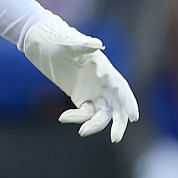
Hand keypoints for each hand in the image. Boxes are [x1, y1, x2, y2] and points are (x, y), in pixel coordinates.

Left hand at [16, 13, 140, 142]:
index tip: (134, 117)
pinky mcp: (80, 97)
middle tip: (116, 138)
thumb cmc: (60, 39)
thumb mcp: (70, 43)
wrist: (44, 43)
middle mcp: (103, 83)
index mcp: (105, 69)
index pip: (121, 89)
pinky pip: (84, 112)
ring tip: (82, 132)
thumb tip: (96, 44)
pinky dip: (77, 118)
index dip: (128, 102)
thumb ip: (84, 45)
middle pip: (116, 106)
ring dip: (94, 124)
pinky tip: (63, 117)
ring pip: (101, 113)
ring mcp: (92, 91)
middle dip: (118, 122)